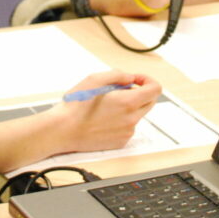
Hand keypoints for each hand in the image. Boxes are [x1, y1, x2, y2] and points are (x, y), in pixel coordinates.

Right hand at [45, 71, 161, 153]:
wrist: (63, 131)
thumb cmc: (76, 106)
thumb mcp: (95, 79)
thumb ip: (117, 75)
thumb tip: (130, 78)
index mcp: (128, 102)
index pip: (155, 90)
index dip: (148, 80)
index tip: (135, 80)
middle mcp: (131, 119)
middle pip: (150, 102)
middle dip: (140, 92)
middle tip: (121, 89)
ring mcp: (127, 132)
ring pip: (138, 115)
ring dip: (129, 107)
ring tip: (107, 105)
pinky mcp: (120, 142)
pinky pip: (128, 127)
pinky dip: (121, 120)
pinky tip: (104, 118)